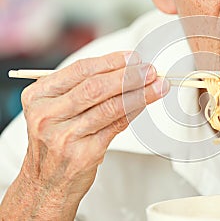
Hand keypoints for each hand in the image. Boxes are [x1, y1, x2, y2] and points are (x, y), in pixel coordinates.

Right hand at [0, 51, 168, 219]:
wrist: (45, 185)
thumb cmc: (54, 144)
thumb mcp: (54, 111)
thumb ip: (80, 89)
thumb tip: (124, 70)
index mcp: (38, 96)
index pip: (80, 70)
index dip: (111, 61)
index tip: (133, 58)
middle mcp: (47, 115)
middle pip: (96, 87)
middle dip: (129, 75)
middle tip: (150, 70)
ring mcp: (65, 136)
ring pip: (110, 106)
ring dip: (140, 93)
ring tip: (158, 85)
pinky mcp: (84, 153)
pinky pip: (116, 125)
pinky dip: (134, 111)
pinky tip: (145, 103)